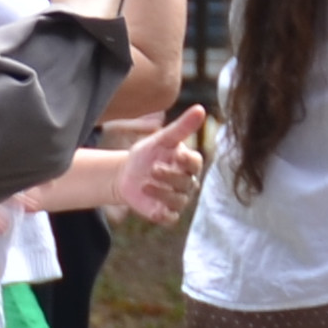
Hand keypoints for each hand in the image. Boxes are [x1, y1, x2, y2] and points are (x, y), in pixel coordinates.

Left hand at [108, 105, 209, 226]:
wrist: (126, 173)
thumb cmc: (147, 154)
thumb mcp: (162, 139)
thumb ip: (182, 127)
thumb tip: (201, 109)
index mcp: (188, 163)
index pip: (196, 163)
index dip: (188, 161)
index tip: (176, 155)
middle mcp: (187, 182)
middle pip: (186, 183)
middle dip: (170, 176)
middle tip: (153, 169)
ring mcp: (177, 199)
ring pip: (178, 200)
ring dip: (162, 193)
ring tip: (145, 185)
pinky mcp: (166, 213)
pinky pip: (170, 218)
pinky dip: (163, 215)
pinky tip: (152, 209)